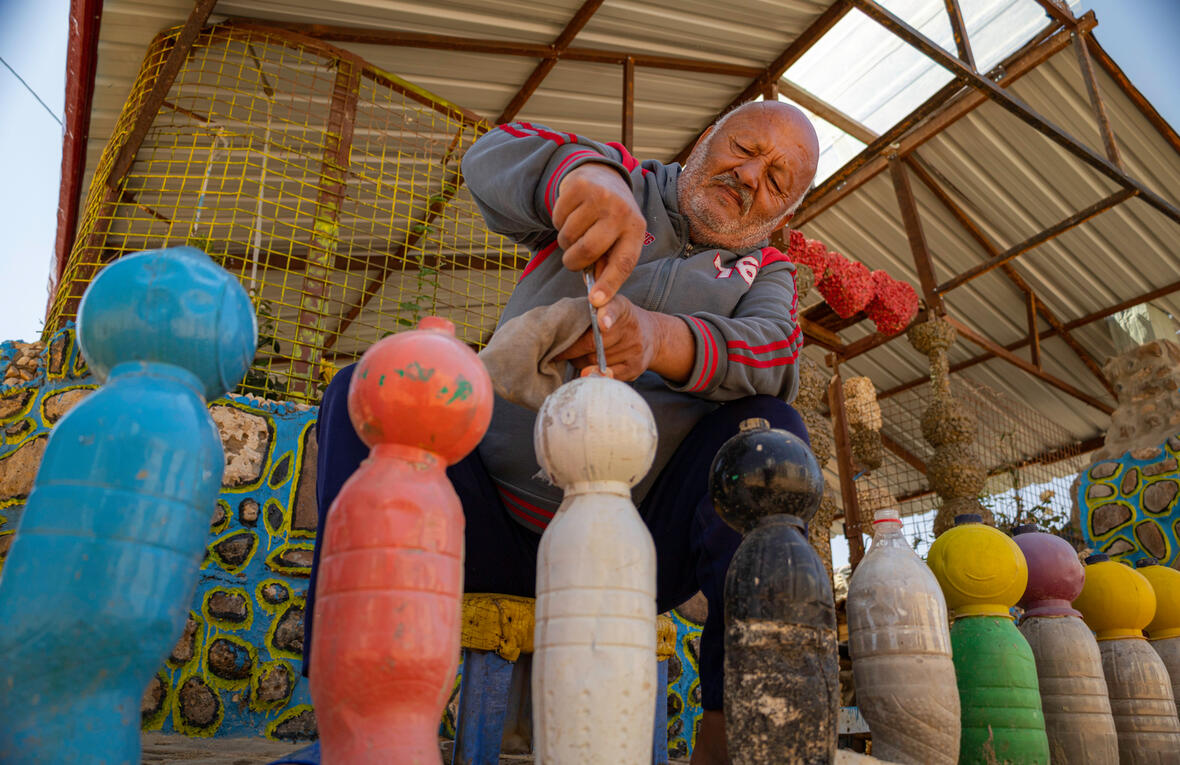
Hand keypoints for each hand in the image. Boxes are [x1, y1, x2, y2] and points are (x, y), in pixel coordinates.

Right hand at [552, 163, 645, 306]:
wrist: (604, 176)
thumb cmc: (611, 218)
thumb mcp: (619, 239)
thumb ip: (608, 266)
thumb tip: (597, 298)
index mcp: (636, 229)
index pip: (623, 263)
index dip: (609, 284)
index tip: (596, 301)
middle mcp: (621, 211)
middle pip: (588, 250)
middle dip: (573, 261)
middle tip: (571, 259)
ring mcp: (601, 196)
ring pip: (568, 236)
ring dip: (565, 241)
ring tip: (576, 230)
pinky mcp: (579, 186)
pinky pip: (557, 218)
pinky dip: (558, 222)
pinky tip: (571, 214)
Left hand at [555, 295, 659, 381]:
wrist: (652, 335)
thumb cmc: (618, 320)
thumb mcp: (608, 306)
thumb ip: (589, 314)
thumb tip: (571, 335)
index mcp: (622, 307)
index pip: (614, 309)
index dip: (607, 317)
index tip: (602, 325)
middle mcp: (632, 328)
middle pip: (593, 343)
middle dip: (572, 349)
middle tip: (559, 350)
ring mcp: (635, 349)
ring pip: (596, 361)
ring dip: (580, 361)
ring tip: (577, 357)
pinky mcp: (635, 367)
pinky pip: (606, 375)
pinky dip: (593, 373)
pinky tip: (587, 370)